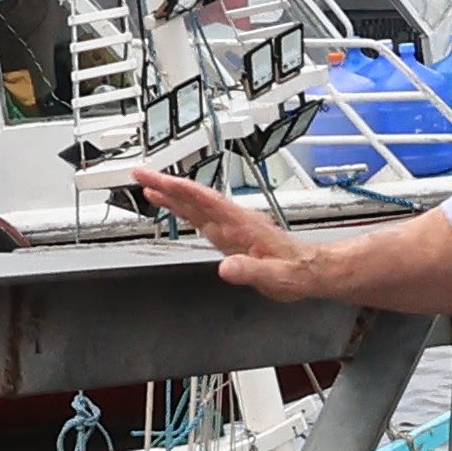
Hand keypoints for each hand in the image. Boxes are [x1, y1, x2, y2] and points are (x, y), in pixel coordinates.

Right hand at [117, 169, 313, 292]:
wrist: (311, 271)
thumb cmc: (297, 272)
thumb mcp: (276, 277)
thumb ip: (251, 271)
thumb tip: (226, 267)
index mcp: (243, 226)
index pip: (205, 201)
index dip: (180, 190)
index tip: (157, 180)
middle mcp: (235, 221)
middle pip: (196, 198)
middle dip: (167, 184)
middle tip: (140, 173)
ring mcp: (232, 227)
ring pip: (196, 205)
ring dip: (172, 194)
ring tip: (147, 185)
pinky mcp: (230, 236)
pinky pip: (201, 217)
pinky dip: (183, 209)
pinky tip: (172, 206)